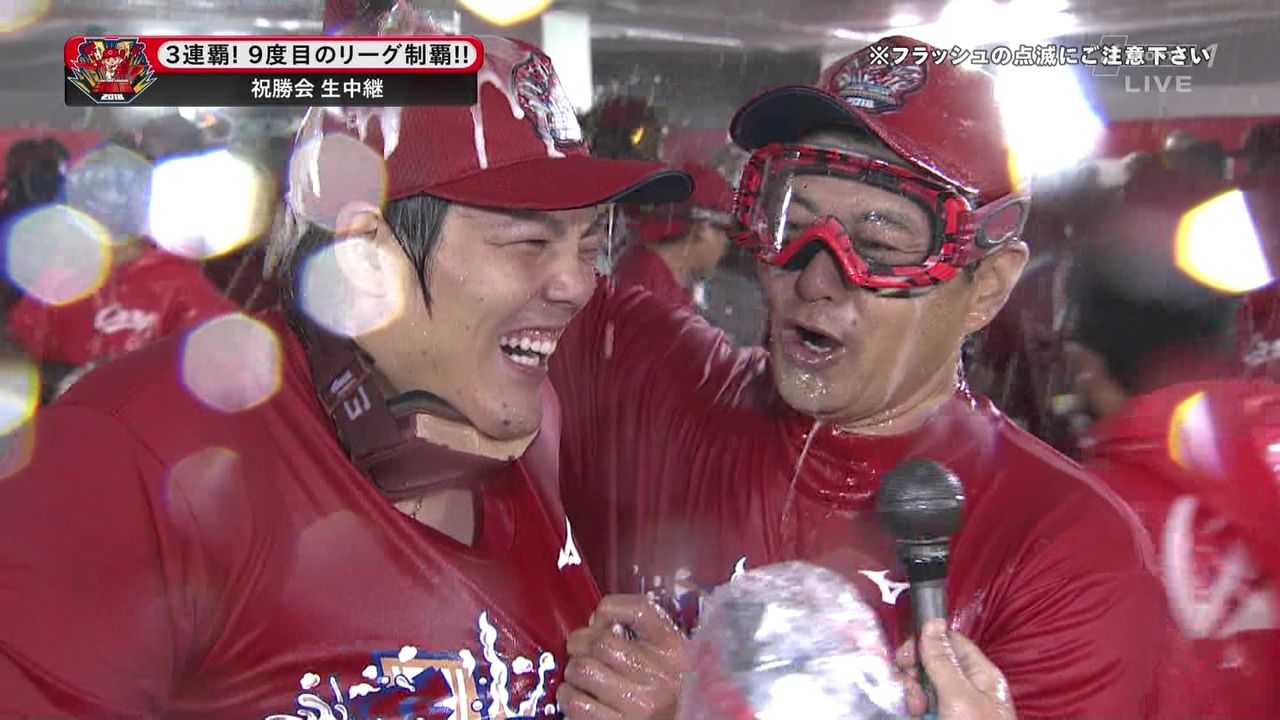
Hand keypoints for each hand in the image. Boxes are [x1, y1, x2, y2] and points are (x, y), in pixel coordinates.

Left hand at [559, 595, 689, 719]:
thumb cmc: (664, 689)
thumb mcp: (666, 655)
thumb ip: (640, 630)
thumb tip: (595, 623)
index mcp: (673, 650)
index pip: (640, 610)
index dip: (608, 610)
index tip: (599, 621)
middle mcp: (660, 676)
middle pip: (601, 642)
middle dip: (579, 643)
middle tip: (579, 651)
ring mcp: (640, 705)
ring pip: (583, 670)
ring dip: (573, 672)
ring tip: (581, 677)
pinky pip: (576, 703)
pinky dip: (569, 697)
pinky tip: (580, 697)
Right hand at [895, 619, 1014, 719]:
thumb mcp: (958, 697)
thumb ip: (942, 660)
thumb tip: (932, 622)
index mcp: (980, 674)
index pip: (950, 642)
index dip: (925, 643)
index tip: (905, 656)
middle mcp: (968, 689)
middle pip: (931, 665)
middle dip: (915, 676)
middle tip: (914, 694)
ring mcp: (955, 710)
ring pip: (923, 689)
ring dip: (912, 697)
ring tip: (917, 713)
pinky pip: (922, 709)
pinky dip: (914, 711)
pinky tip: (915, 716)